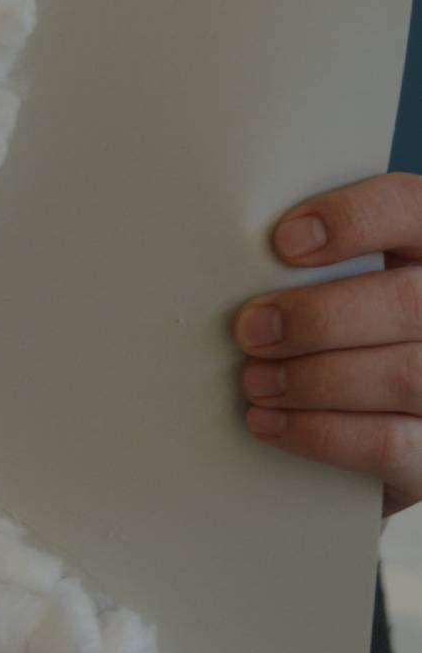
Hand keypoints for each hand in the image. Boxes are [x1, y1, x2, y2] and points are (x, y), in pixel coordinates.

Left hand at [235, 174, 421, 517]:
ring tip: (255, 380)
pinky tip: (269, 422)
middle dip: (319, 317)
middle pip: (409, 302)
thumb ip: (319, 266)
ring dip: (313, 379)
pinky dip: (319, 432)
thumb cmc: (350, 337)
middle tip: (252, 329)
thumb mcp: (347, 286)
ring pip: (404, 376)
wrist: (381, 425)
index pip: (410, 208)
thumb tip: (246, 262)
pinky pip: (388, 444)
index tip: (286, 240)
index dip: (353, 219)